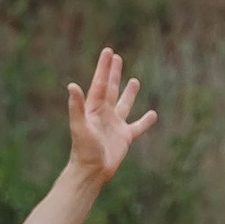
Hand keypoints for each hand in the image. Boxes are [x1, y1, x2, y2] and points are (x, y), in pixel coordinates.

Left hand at [65, 46, 153, 183]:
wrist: (91, 172)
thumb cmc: (83, 150)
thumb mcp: (79, 126)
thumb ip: (76, 107)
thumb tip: (71, 86)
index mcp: (94, 109)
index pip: (100, 83)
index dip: (104, 67)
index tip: (108, 51)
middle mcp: (105, 114)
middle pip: (111, 89)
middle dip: (113, 73)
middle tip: (116, 57)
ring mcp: (115, 125)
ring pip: (124, 104)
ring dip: (129, 93)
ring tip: (135, 80)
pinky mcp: (125, 138)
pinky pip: (138, 127)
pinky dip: (146, 121)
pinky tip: (153, 114)